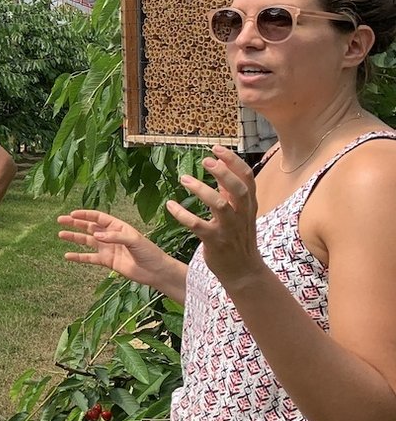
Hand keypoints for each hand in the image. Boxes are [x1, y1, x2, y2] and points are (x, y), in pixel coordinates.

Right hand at [59, 209, 169, 285]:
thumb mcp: (134, 240)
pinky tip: (67, 256)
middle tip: (61, 220)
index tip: (72, 214)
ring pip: (86, 241)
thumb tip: (96, 236)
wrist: (155, 271)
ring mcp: (107, 248)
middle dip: (75, 223)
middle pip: (89, 227)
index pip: (98, 218)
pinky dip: (78, 257)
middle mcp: (110, 236)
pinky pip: (89, 258)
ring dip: (74, 237)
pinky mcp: (106, 261)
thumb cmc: (148, 252)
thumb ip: (115, 237)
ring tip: (61, 234)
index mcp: (117, 226)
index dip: (85, 215)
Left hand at [166, 145, 263, 284]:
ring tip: (184, 178)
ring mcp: (229, 229)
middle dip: (224, 172)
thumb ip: (231, 193)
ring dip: (202, 190)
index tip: (217, 148)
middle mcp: (241, 215)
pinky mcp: (215, 242)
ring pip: (220, 206)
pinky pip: (198, 225)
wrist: (243, 272)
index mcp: (248, 206)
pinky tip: (170, 205)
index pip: (247, 178)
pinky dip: (183, 214)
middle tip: (206, 159)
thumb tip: (222, 169)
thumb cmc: (239, 239)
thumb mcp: (241, 214)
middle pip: (238, 189)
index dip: (233, 161)